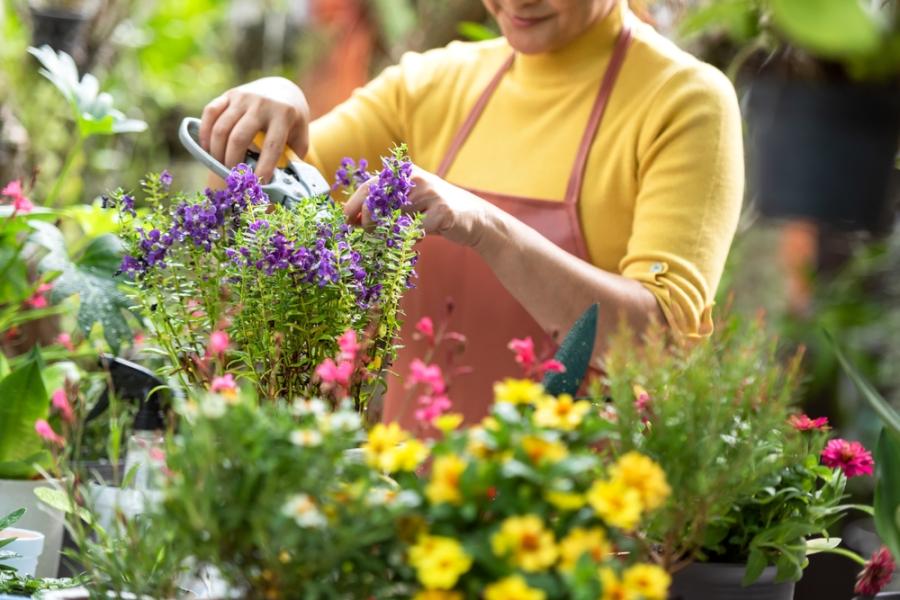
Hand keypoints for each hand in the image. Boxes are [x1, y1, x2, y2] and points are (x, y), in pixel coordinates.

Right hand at [199, 77, 309, 182]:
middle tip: (234, 178)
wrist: (282, 89)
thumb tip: (280, 183)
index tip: (258, 184)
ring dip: (217, 152)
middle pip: (239, 138)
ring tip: (220, 166)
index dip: (264, 167)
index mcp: (283, 115)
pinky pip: (210, 112)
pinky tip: (207, 149)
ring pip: (221, 128)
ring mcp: (243, 97)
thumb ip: (292, 157)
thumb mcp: (300, 136)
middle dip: (233, 162)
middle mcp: (261, 104)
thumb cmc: (291, 121)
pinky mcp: (229, 94)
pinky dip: (205, 133)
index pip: (272, 146)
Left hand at [342, 166, 493, 247]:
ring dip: (389, 233)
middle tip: (367, 233)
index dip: (353, 205)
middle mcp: (414, 178)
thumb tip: (350, 220)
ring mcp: (430, 193)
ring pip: (394, 217)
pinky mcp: (443, 211)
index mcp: (403, 173)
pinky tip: (416, 240)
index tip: (344, 223)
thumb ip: (383, 209)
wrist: (474, 219)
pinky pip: (415, 231)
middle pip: (376, 199)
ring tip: (395, 238)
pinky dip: (411, 240)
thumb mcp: (407, 206)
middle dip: (366, 220)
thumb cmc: (434, 213)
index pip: (369, 185)